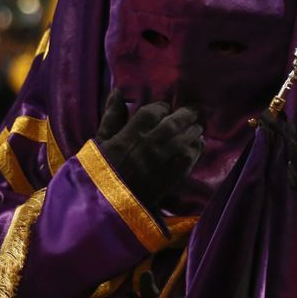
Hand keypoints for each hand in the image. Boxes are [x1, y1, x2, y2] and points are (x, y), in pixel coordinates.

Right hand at [94, 89, 203, 212]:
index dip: (163, 107)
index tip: (166, 108)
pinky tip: (197, 145)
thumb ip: (111, 116)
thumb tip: (118, 92)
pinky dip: (195, 150)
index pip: (153, 112)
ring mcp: (161, 162)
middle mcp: (149, 145)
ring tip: (198, 127)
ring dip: (193, 131)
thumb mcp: (100, 141)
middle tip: (195, 110)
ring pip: (184, 140)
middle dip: (187, 114)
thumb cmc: (98, 172)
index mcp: (130, 134)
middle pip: (174, 123)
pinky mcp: (169, 179)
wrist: (104, 205)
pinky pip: (188, 160)